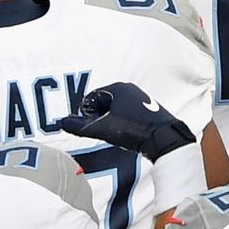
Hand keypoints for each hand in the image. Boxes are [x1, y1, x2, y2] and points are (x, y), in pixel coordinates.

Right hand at [60, 82, 195, 160]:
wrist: (165, 140)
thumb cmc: (135, 130)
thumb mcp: (103, 128)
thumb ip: (81, 126)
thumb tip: (62, 122)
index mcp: (118, 88)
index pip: (91, 97)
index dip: (87, 113)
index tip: (90, 126)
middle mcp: (130, 90)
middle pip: (104, 103)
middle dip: (99, 117)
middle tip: (102, 131)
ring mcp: (142, 99)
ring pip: (116, 109)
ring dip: (111, 121)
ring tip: (116, 135)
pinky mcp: (150, 110)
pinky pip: (129, 114)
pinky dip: (124, 123)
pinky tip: (128, 135)